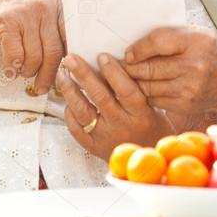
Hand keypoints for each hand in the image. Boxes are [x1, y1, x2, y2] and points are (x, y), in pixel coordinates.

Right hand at [0, 0, 65, 95]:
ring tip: (24, 72)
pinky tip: (11, 71)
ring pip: (34, 56)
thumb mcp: (43, 17)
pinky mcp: (6, 22)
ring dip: (28, 71)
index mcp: (58, 6)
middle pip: (53, 51)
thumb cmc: (20, 15)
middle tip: (42, 86)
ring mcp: (25, 13)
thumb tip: (69, 67)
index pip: (70, 39)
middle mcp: (44, 7)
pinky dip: (13, 68)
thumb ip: (57, 35)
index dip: (68, 61)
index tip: (65, 76)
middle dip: (47, 74)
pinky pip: (15, 54)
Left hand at [58, 53, 173, 159]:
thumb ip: (138, 89)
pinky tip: (67, 99)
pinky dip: (69, 112)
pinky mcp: (92, 146)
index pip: (125, 90)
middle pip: (100, 97)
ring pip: (82, 111)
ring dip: (70, 90)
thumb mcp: (153, 107)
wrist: (146, 160)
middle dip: (83, 75)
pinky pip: (75, 128)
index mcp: (140, 114)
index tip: (102, 56)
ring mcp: (105, 137)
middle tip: (71, 59)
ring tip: (62, 74)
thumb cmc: (151, 129)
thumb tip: (117, 62)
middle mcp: (121, 125)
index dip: (113, 72)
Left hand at [123, 26, 216, 114]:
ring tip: (126, 77)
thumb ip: (171, 38)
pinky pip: (156, 99)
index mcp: (197, 41)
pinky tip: (143, 89)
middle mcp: (194, 65)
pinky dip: (147, 94)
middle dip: (129, 67)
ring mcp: (190, 88)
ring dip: (134, 82)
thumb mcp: (199, 35)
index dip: (138, 48)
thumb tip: (137, 44)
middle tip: (116, 65)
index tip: (128, 52)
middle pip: (149, 67)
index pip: (156, 42)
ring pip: (148, 85)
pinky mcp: (187, 105)